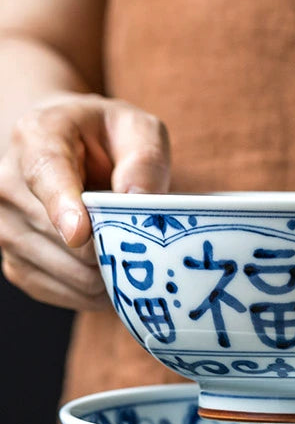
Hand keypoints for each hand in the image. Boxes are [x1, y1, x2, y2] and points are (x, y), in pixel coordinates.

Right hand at [0, 92, 170, 309]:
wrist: (70, 150)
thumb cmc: (108, 139)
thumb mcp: (138, 130)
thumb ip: (145, 159)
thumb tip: (138, 199)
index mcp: (37, 138)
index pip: (44, 175)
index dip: (62, 208)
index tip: (80, 233)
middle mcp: (8, 184)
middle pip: (62, 236)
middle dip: (114, 247)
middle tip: (151, 247)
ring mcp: (6, 228)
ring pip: (70, 272)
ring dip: (111, 274)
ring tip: (135, 255)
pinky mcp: (16, 263)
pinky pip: (63, 293)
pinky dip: (96, 293)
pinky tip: (115, 275)